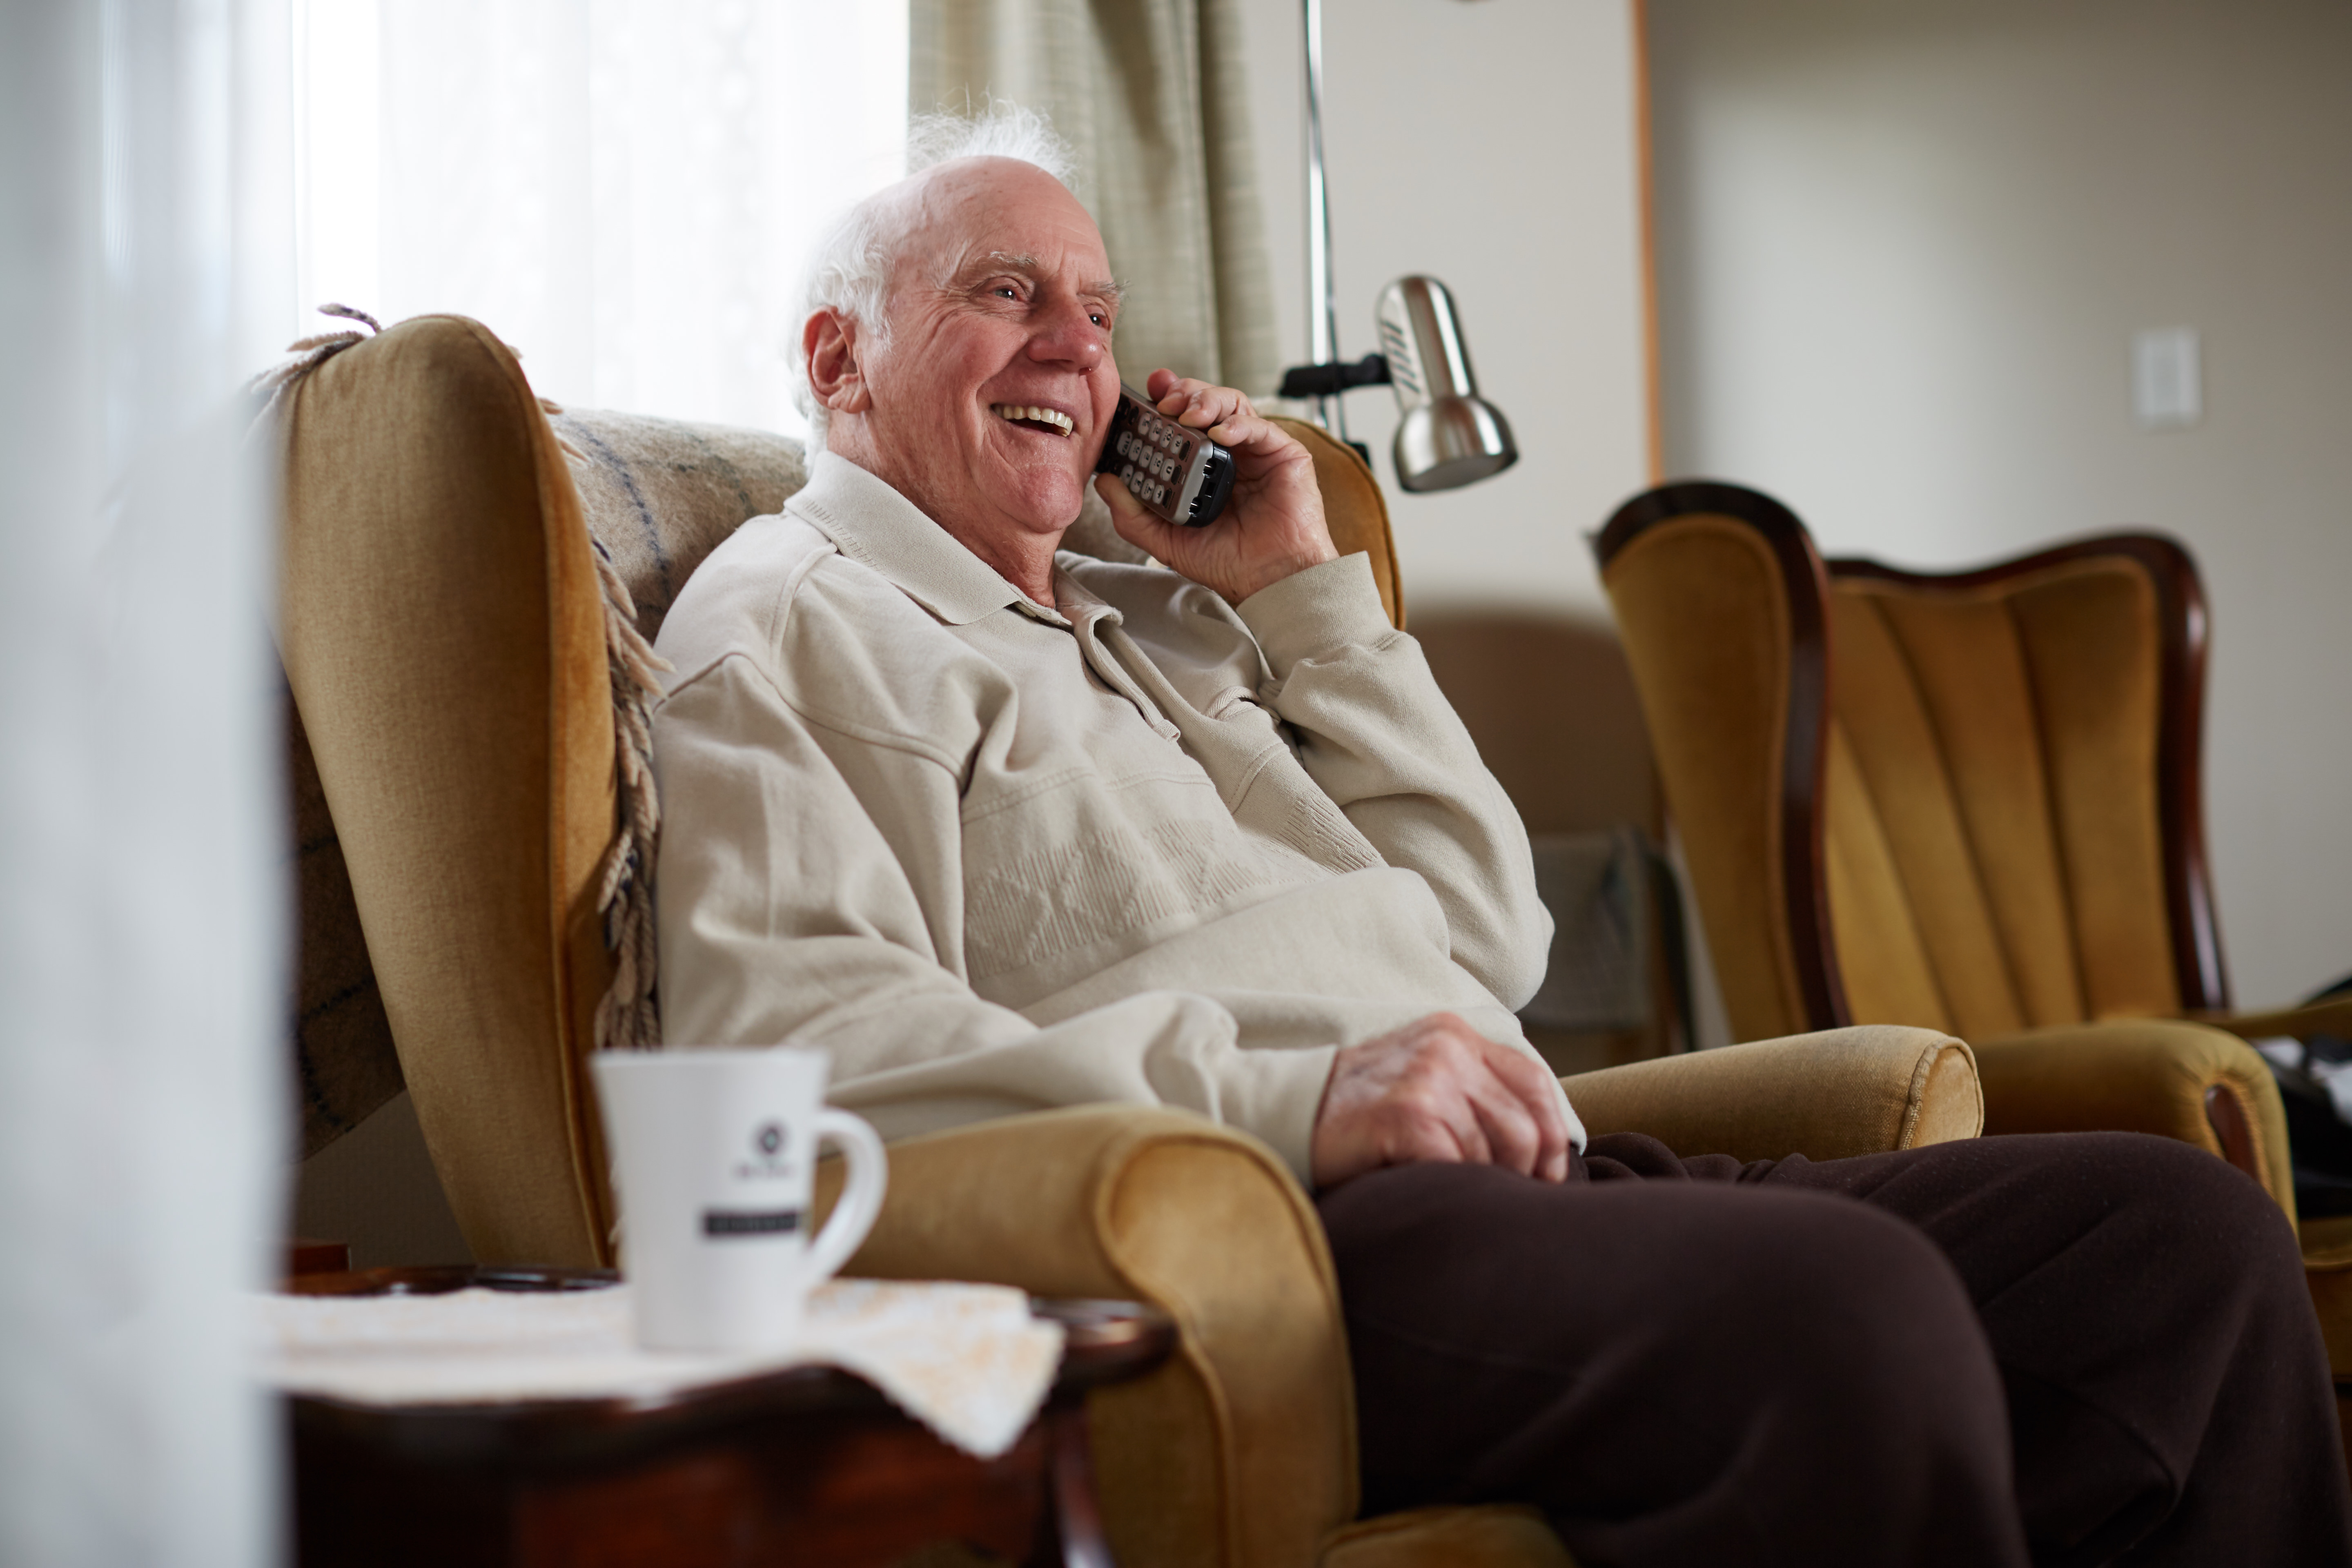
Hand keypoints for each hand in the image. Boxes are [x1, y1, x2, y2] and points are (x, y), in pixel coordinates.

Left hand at [1093, 368, 1338, 603]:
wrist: (1267, 581)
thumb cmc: (1224, 562)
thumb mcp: (1164, 540)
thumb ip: (1132, 513)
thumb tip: (1105, 480)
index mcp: (1199, 467)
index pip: (1179, 421)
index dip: (1163, 400)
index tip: (1146, 394)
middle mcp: (1227, 453)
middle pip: (1204, 403)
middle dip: (1182, 393)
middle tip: (1166, 403)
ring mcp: (1255, 452)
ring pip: (1232, 404)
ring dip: (1207, 401)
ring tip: (1190, 416)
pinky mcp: (1283, 455)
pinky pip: (1259, 427)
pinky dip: (1237, 424)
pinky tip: (1221, 434)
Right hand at [1310, 1013, 1575, 1189]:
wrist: (1287, 1111)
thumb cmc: (1360, 1112)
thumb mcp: (1423, 1080)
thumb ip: (1475, 1092)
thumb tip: (1543, 1147)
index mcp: (1456, 1035)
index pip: (1534, 1083)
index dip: (1553, 1136)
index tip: (1546, 1176)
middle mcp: (1447, 1048)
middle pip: (1523, 1126)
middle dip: (1520, 1174)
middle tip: (1495, 1198)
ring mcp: (1427, 1078)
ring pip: (1492, 1153)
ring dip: (1474, 1184)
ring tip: (1444, 1190)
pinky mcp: (1406, 1114)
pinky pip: (1458, 1167)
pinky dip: (1447, 1187)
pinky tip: (1420, 1187)